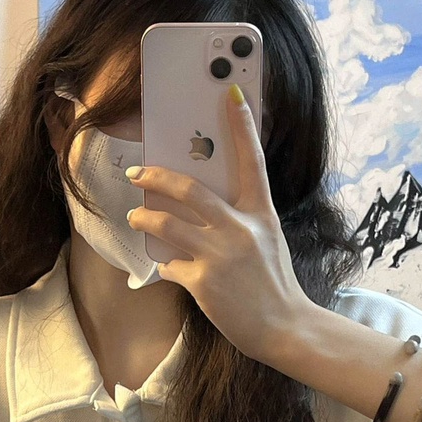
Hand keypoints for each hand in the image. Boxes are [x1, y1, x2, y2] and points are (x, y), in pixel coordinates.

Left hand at [124, 83, 312, 366]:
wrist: (285, 328)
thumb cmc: (275, 287)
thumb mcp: (268, 243)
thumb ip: (242, 222)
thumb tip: (206, 209)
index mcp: (261, 214)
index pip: (252, 161)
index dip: (242, 125)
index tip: (230, 93)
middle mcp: (240, 228)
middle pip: (189, 189)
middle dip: (156, 177)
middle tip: (137, 174)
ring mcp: (220, 254)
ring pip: (167, 225)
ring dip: (144, 219)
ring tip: (135, 219)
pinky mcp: (204, 281)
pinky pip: (170, 266)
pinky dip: (165, 266)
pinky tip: (165, 268)